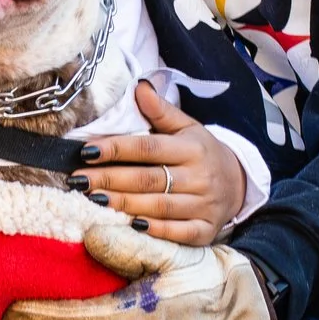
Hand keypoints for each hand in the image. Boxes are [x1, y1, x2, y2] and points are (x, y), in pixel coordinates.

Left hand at [69, 83, 244, 245]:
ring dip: (125, 204)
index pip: (148, 147)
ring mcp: (204, 205)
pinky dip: (156, 230)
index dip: (116, 149)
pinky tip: (132, 224)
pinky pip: (179, 233)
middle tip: (79, 180)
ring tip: (94, 199)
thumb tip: (138, 86)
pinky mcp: (206, 230)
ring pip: (159, 207)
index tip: (87, 151)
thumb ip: (161, 111)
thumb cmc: (202, 153)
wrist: (239, 184)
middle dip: (110, 179)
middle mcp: (200, 177)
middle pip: (149, 179)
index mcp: (192, 148)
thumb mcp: (187, 127)